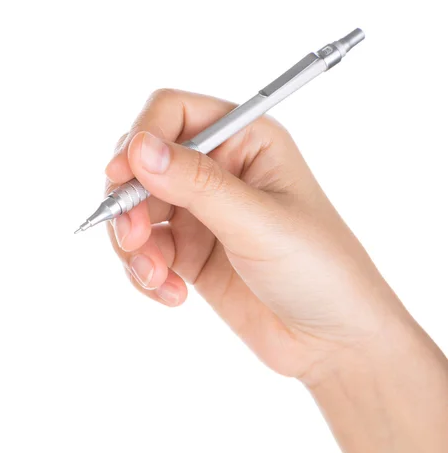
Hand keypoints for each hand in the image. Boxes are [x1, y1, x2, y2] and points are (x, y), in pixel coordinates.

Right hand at [105, 89, 409, 383]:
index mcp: (245, 141)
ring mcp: (201, 214)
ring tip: (157, 279)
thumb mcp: (258, 222)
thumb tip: (140, 149)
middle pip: (143, 166)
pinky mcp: (190, 253)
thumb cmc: (319, 270)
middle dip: (130, 205)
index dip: (140, 139)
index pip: (172, 113)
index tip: (121, 177)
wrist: (331, 339)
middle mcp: (219, 171)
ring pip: (136, 212)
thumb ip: (197, 183)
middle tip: (135, 241)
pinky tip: (172, 295)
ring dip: (134, 247)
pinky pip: (146, 252)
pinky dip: (146, 273)